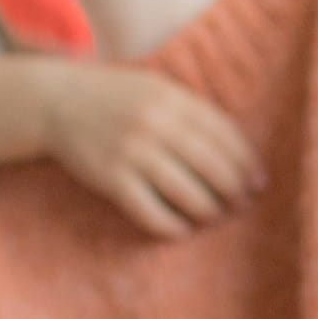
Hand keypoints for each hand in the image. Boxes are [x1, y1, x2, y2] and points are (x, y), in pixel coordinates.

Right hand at [40, 63, 265, 239]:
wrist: (58, 101)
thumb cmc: (118, 98)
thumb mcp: (159, 90)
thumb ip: (194, 112)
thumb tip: (238, 151)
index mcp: (173, 100)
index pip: (225, 136)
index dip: (247, 163)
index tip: (258, 182)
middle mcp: (156, 125)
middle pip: (213, 167)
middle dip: (235, 191)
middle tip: (242, 204)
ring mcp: (133, 153)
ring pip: (188, 194)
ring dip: (209, 211)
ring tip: (214, 216)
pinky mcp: (111, 179)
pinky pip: (151, 213)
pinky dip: (173, 226)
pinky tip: (182, 228)